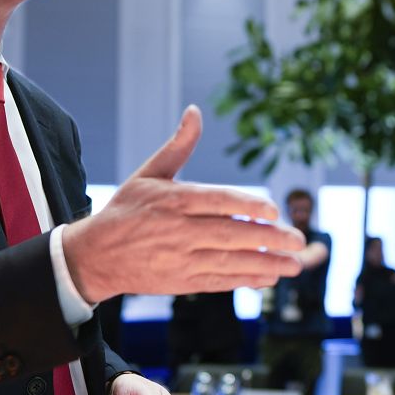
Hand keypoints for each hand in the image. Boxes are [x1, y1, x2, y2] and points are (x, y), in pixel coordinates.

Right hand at [63, 106, 304, 302]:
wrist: (96, 255)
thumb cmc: (126, 209)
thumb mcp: (148, 173)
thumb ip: (178, 145)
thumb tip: (195, 111)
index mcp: (173, 200)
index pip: (217, 202)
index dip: (246, 206)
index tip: (273, 211)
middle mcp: (179, 231)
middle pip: (230, 235)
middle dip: (268, 239)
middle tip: (298, 240)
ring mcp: (181, 259)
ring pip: (230, 262)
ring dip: (265, 264)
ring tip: (294, 264)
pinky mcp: (182, 282)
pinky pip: (219, 281)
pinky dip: (245, 280)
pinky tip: (269, 276)